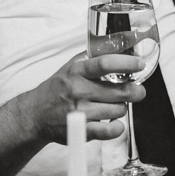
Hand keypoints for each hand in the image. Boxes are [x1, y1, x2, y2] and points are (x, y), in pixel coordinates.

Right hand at [19, 51, 145, 143]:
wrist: (35, 114)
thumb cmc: (58, 88)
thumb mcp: (71, 66)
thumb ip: (94, 56)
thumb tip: (122, 44)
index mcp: (77, 71)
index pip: (105, 64)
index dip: (127, 63)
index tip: (139, 64)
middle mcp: (79, 91)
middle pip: (119, 91)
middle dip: (135, 91)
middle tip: (137, 90)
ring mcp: (80, 112)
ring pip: (118, 109)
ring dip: (122, 107)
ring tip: (115, 104)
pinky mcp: (81, 130)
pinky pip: (109, 131)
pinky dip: (117, 127)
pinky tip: (115, 122)